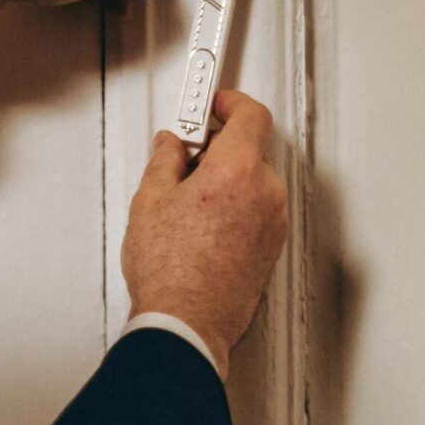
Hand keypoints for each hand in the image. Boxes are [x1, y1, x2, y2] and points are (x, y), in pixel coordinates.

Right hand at [120, 91, 287, 379]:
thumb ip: (165, 161)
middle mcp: (266, 193)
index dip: (229, 102)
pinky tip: (201, 222)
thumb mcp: (150, 200)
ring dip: (227, 177)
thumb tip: (170, 146)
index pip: (250, 114)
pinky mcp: (271, 248)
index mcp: (239, 170)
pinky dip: (235, 204)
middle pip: (252, 148)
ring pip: (254, 180)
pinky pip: (257, 209)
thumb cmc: (171, 271)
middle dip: (220, 145)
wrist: (187, 322)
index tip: (213, 103)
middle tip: (187, 152)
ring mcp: (273, 223)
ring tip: (187, 197)